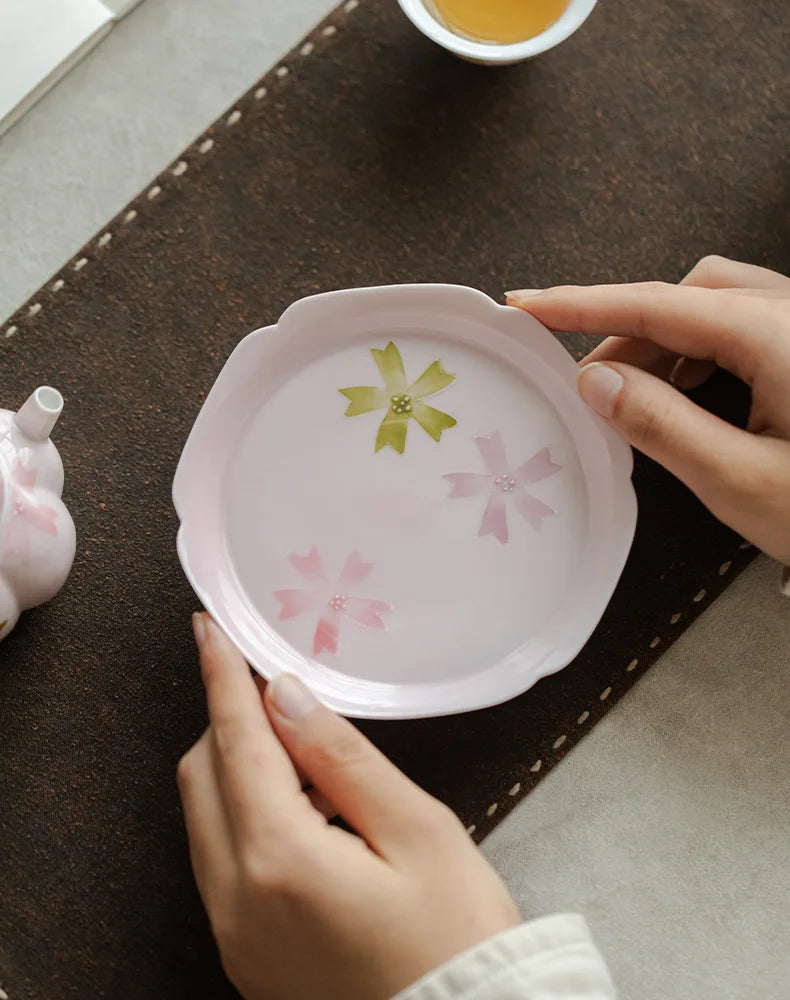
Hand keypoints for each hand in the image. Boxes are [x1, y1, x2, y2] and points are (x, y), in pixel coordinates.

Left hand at [177, 614, 519, 999]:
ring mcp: (234, 934)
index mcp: (281, 860)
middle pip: (204, 775)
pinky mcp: (245, 954)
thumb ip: (342, 756)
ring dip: (237, 768)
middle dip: (229, 719)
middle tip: (275, 689)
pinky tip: (299, 810)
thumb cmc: (457, 937)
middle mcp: (238, 900)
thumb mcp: (417, 829)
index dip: (221, 676)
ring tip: (304, 754)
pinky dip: (244, 816)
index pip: (237, 741)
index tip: (208, 629)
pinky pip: (219, 862)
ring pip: (205, 818)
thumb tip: (287, 696)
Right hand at [507, 256, 789, 563]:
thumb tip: (596, 382)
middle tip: (595, 391)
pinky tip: (694, 400)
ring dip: (667, 345)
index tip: (528, 304)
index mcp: (777, 337)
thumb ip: (662, 425)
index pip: (657, 305)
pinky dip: (703, 356)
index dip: (582, 304)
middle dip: (631, 333)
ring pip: (718, 308)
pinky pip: (746, 328)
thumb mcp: (741, 481)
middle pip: (690, 295)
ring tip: (640, 402)